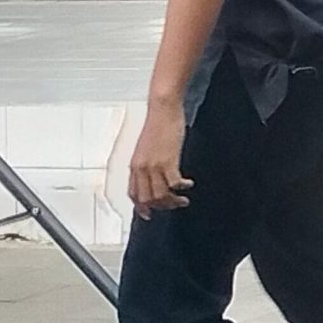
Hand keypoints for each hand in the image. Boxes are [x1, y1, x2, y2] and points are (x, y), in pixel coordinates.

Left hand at [127, 101, 189, 215]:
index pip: (134, 194)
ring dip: (172, 201)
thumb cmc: (157, 123)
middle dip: (160, 206)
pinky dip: (181, 187)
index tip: (149, 214)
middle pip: (147, 198)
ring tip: (183, 199)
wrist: (162, 109)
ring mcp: (154, 166)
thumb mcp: (146, 147)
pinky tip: (188, 184)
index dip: (141, 207)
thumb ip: (147, 162)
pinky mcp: (168, 161)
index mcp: (134, 166)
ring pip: (160, 195)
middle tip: (173, 205)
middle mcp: (141, 169)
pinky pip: (174, 183)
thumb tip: (153, 174)